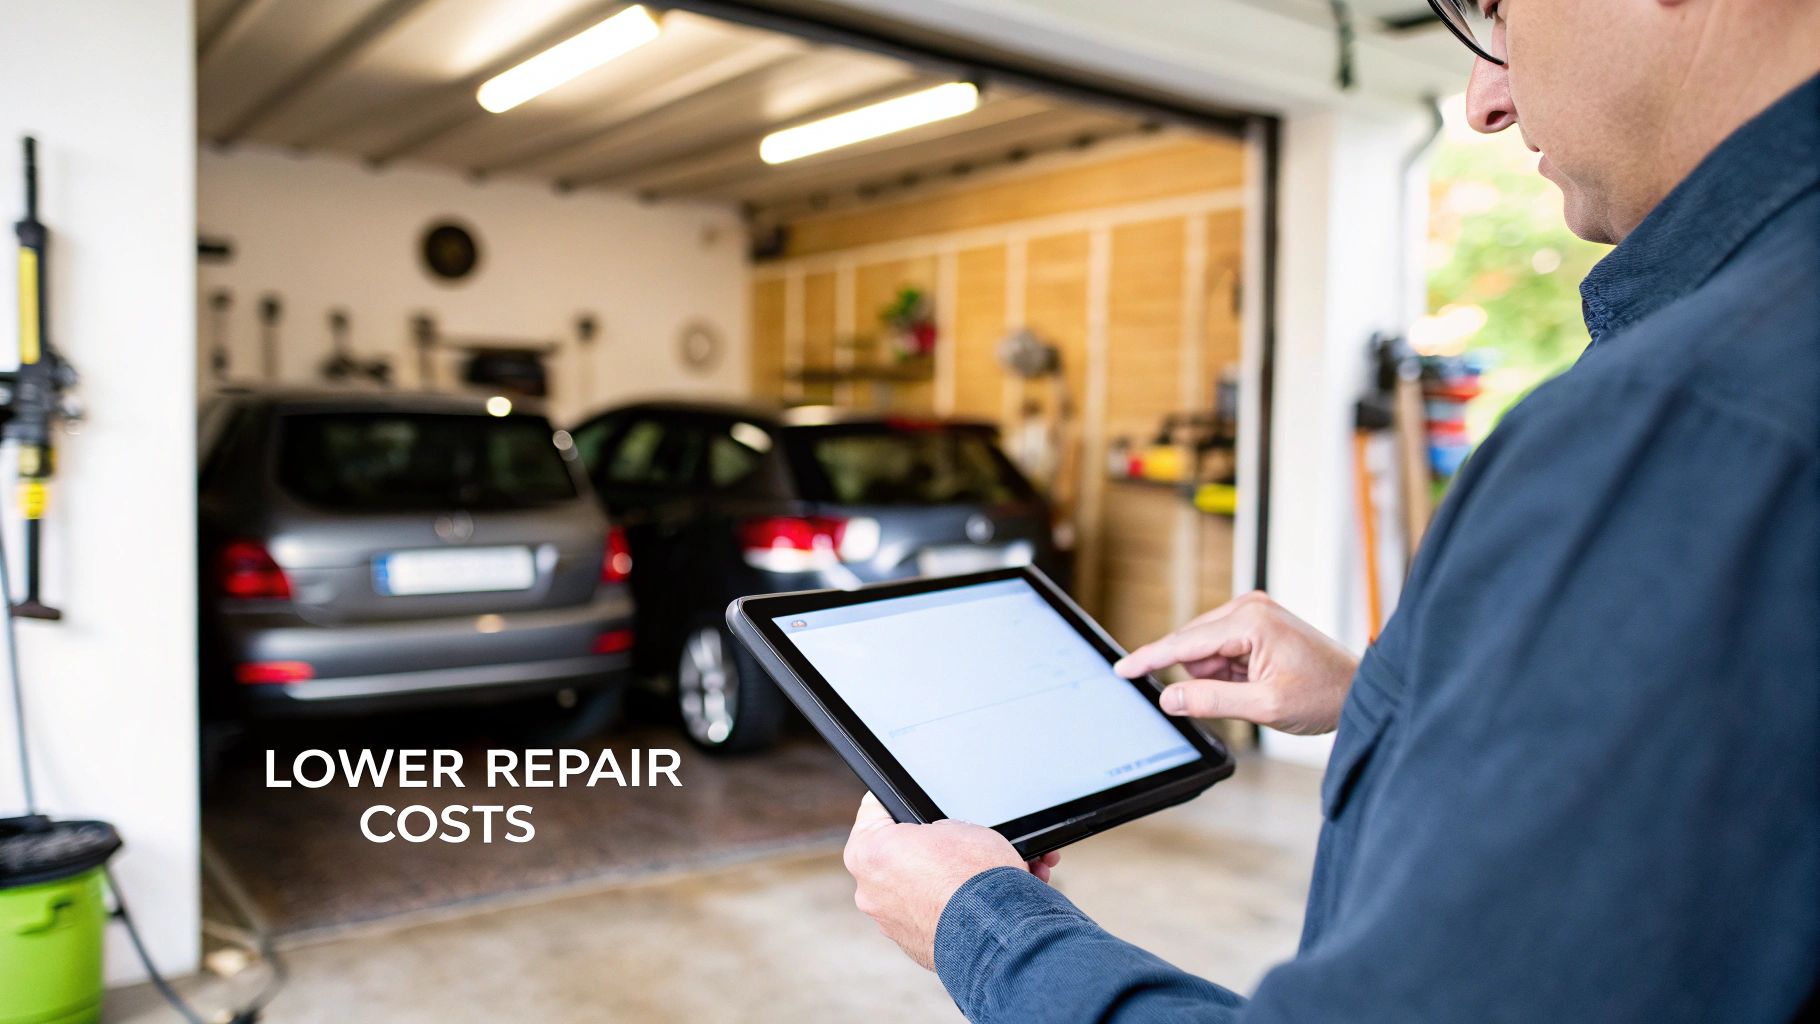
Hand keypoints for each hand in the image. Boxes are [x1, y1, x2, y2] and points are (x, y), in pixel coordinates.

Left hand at [844, 794, 1061, 969]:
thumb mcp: (956, 824)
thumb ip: (933, 828)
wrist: (998, 933)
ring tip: (980, 871)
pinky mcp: (914, 945)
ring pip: (916, 888)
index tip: (910, 798)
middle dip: (927, 846)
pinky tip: (979, 898)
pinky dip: (951, 906)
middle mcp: (869, 891)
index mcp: (868, 852)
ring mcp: (890, 923)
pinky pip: (931, 914)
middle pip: (897, 854)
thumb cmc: (973, 877)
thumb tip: (938, 840)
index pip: (875, 809)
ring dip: (942, 879)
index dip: (898, 798)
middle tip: (957, 840)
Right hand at [1114, 591, 1357, 735]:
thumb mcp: (1265, 706)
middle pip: (1191, 646)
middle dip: (1204, 677)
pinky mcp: (1254, 623)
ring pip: (1203, 652)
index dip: (1149, 658)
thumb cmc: (1323, 694)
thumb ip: (1213, 701)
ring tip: (1254, 689)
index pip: (1184, 642)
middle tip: (1243, 696)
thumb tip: (1171, 698)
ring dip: (1217, 676)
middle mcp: (1248, 607)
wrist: (1357, 690)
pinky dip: (1227, 672)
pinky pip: (1218, 651)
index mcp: (1250, 620)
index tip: (1120, 669)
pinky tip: (1254, 680)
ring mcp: (1251, 613)